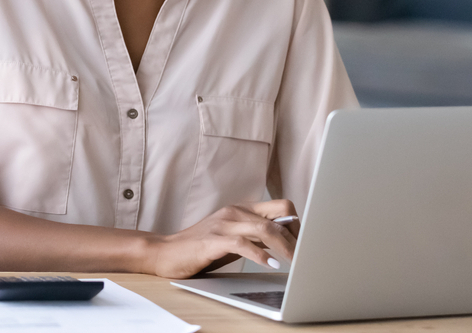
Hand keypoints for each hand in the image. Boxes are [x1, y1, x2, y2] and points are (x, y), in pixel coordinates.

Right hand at [147, 200, 299, 278]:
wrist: (165, 252)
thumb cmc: (200, 248)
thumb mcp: (233, 238)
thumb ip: (256, 236)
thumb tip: (286, 241)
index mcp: (241, 209)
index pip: (282, 206)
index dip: (298, 225)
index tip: (306, 244)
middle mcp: (234, 212)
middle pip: (278, 218)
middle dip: (297, 239)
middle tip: (305, 258)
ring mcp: (223, 224)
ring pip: (264, 229)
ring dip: (284, 247)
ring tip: (294, 263)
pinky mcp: (212, 240)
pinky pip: (242, 244)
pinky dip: (260, 255)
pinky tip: (270, 264)